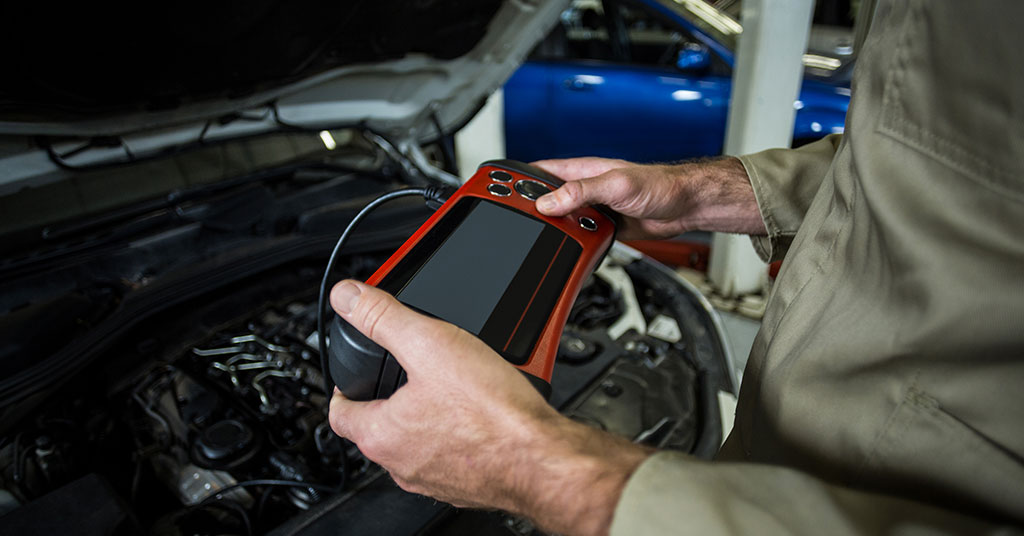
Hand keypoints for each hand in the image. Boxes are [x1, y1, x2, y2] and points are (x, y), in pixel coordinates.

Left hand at [328, 280, 650, 535]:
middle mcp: (401, 465)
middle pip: (381, 427)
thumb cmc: (492, 414)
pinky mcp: (470, 485)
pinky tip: (482, 412)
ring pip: (419, 442)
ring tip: (450, 388)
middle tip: (408, 372)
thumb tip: (347, 296)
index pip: (340, 412)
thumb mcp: (431, 344)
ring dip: (428, 416)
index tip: (354, 374)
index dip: (345, 386)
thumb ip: (383, 317)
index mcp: (381, 434)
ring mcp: (436, 479)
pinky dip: (461, 434)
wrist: (543, 458)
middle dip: (392, 398)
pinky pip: (455, 454)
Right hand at [532, 156, 765, 239]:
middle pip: (546, 200)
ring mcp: (592, 210)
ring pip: (562, 223)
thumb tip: (549, 201)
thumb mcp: (616, 184)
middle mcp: (584, 190)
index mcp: (582, 171)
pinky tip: (571, 252)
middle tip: (514, 223)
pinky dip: (574, 246)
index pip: (540, 172)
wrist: (686, 208)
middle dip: (530, 210)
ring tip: (543, 241)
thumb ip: (581, 191)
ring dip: (555, 232)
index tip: (498, 187)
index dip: (517, 178)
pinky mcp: (603, 230)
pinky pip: (580, 239)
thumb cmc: (661, 185)